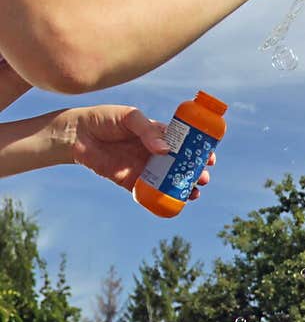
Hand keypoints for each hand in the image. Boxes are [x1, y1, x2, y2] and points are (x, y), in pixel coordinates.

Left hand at [67, 104, 212, 195]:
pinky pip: (150, 194)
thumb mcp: (130, 117)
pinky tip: (173, 204)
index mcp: (157, 135)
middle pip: (181, 165)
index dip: (199, 151)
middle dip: (195, 173)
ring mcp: (143, 168)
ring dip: (183, 188)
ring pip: (169, 181)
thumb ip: (148, 131)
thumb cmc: (104, 119)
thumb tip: (165, 151)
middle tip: (203, 178)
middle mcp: (154, 153)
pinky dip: (162, 200)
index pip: (184, 144)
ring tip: (194, 193)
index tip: (210, 158)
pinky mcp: (131, 182)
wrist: (77, 135)